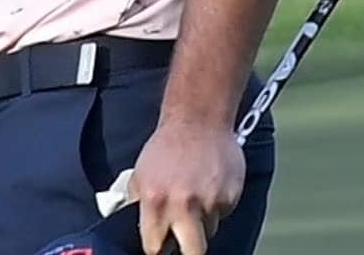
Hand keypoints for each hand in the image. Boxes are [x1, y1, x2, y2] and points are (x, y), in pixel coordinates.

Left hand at [130, 119, 244, 254]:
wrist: (198, 121)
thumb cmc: (167, 147)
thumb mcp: (141, 174)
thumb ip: (138, 203)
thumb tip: (133, 227)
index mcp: (154, 200)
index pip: (154, 246)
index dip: (157, 248)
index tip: (159, 246)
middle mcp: (183, 204)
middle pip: (193, 252)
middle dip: (188, 250)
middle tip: (184, 239)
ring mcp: (210, 202)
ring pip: (209, 231)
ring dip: (203, 222)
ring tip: (195, 197)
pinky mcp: (230, 197)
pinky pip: (223, 215)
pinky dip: (217, 207)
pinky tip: (209, 187)